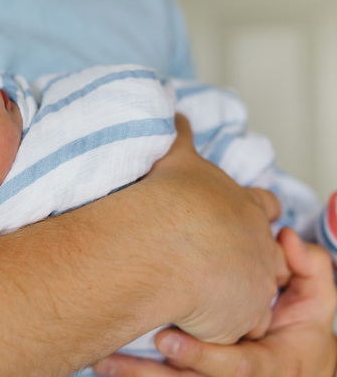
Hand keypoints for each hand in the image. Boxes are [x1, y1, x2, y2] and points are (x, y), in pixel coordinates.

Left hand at [92, 228, 336, 376]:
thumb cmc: (302, 329)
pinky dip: (131, 374)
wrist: (293, 362)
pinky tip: (101, 362)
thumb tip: (288, 238)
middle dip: (152, 373)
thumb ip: (310, 271)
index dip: (201, 355)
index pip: (236, 368)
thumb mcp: (316, 301)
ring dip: (133, 375)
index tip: (164, 340)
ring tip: (99, 361)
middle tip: (116, 356)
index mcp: (269, 364)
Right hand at [145, 114, 288, 343]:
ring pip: (257, 293)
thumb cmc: (173, 198)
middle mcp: (257, 245)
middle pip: (269, 253)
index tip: (245, 211)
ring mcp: (253, 284)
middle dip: (255, 256)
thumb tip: (173, 113)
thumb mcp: (177, 156)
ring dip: (239, 296)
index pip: (262, 206)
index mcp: (246, 206)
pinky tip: (194, 323)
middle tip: (230, 261)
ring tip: (212, 300)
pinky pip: (232, 328)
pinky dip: (215, 326)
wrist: (172, 241)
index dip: (255, 209)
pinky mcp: (239, 319)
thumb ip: (179, 137)